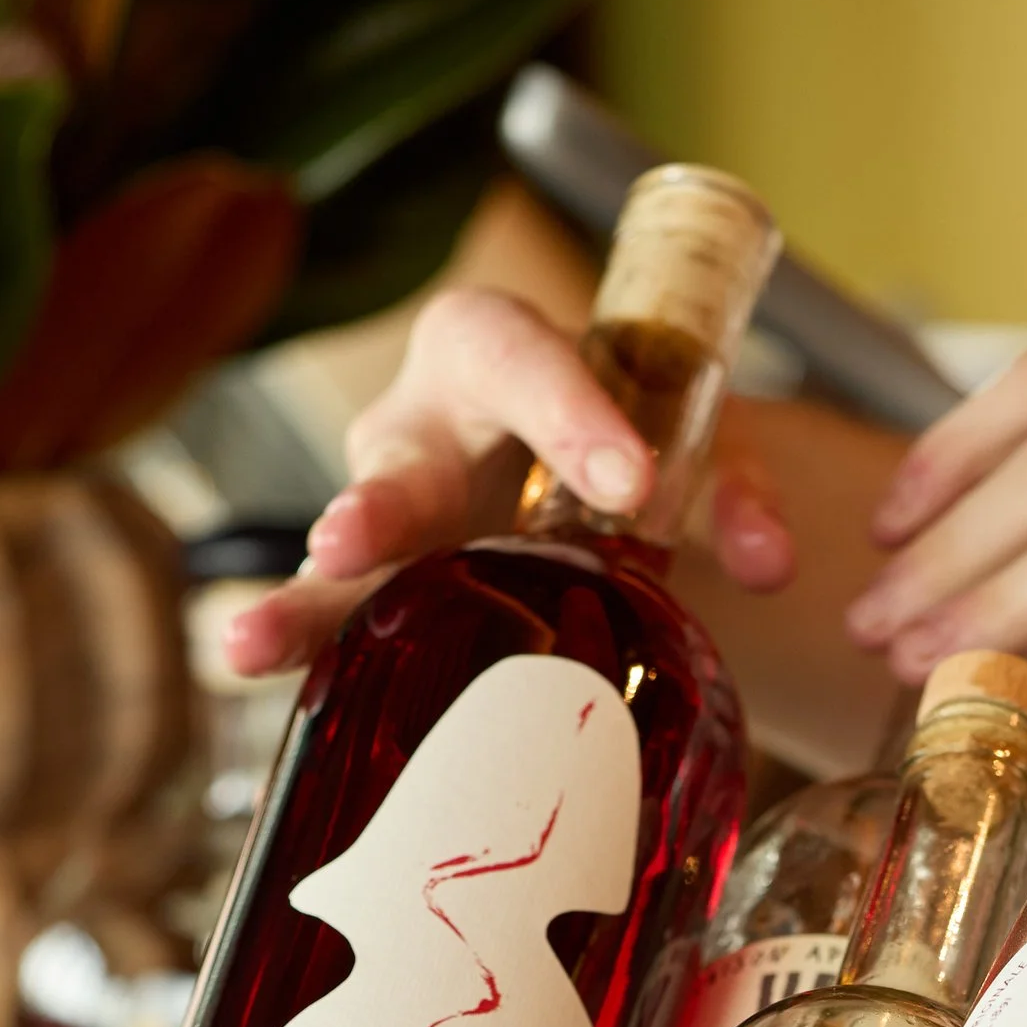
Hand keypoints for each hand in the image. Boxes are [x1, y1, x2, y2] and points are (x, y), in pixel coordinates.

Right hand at [225, 286, 797, 675]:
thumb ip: (732, 487)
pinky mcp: (376, 587)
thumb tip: (771, 564)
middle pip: (397, 456)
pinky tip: (261, 677)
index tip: (627, 480)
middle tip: (363, 536)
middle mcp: (418, 423)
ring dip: (309, 597)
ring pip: (343, 553)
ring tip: (255, 639)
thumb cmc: (618, 434)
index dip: (567, 414)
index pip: (518, 356)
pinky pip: (336, 616)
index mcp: (491, 349)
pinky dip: (304, 649)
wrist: (574, 464)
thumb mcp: (692, 439)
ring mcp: (384, 511)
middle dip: (380, 503)